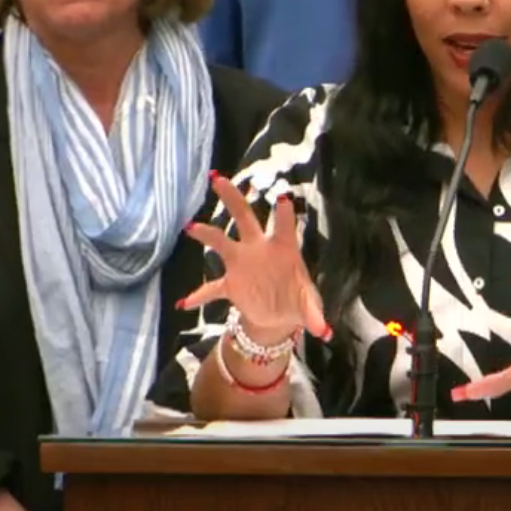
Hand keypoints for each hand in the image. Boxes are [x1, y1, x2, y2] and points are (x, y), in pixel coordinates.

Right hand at [180, 174, 328, 344]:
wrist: (279, 316)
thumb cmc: (297, 300)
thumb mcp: (308, 307)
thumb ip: (314, 315)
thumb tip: (324, 331)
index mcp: (283, 249)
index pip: (284, 226)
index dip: (284, 213)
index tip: (282, 198)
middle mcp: (259, 250)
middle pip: (245, 218)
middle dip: (233, 199)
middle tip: (219, 179)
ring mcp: (242, 265)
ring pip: (221, 241)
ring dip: (207, 234)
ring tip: (191, 227)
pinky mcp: (230, 285)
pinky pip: (212, 288)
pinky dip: (200, 296)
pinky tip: (185, 303)